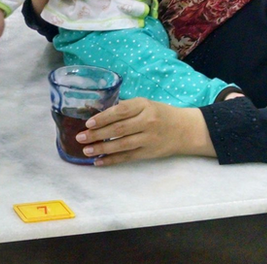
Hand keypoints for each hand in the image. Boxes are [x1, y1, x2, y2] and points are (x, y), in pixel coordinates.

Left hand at [74, 98, 215, 165]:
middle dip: (97, 134)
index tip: (88, 123)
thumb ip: (125, 108)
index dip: (103, 118)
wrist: (185, 129)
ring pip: (122, 145)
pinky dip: (112, 160)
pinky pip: (128, 157)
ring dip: (102, 149)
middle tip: (80, 137)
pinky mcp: (150, 153)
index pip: (120, 111)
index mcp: (144, 105)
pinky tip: (99, 162)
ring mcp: (149, 139)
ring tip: (86, 150)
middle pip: (119, 129)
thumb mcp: (145, 104)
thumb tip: (97, 114)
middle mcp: (147, 121)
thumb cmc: (160, 114)